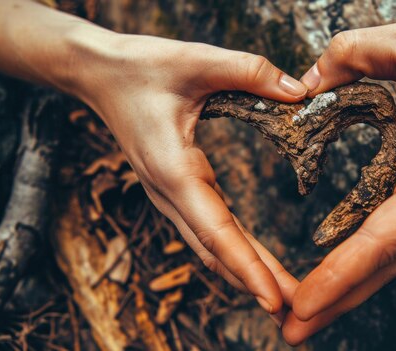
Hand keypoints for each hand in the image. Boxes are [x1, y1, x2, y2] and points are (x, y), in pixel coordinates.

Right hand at [72, 30, 305, 314]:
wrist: (96, 75)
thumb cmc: (138, 68)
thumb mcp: (195, 60)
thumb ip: (248, 72)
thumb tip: (300, 91)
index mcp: (174, 171)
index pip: (217, 231)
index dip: (247, 267)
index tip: (274, 299)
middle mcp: (171, 193)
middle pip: (218, 251)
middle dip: (257, 284)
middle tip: (296, 313)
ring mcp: (171, 196)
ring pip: (212, 247)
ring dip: (247, 274)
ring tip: (283, 297)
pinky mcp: (177, 190)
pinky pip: (208, 231)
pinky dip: (234, 253)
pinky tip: (256, 265)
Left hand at [282, 17, 395, 343]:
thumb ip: (351, 54)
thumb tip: (304, 86)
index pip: (386, 237)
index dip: (342, 273)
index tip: (304, 303)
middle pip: (389, 264)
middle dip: (339, 300)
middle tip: (292, 331)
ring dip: (352, 289)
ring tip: (308, 316)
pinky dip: (370, 265)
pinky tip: (345, 279)